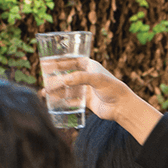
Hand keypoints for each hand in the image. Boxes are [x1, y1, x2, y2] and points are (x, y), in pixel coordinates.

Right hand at [46, 60, 161, 143]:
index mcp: (90, 66)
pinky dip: (63, 101)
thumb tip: (63, 79)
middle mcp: (87, 77)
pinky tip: (54, 102)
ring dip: (56, 90)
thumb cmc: (113, 89)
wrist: (122, 107)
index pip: (73, 61)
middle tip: (45, 80)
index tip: (48, 63)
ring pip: (67, 88)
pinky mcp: (86, 101)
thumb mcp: (97, 79)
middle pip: (67, 75)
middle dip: (55, 77)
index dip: (61, 61)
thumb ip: (80, 78)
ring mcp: (86, 89)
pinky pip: (71, 100)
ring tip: (45, 93)